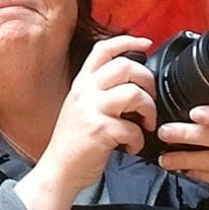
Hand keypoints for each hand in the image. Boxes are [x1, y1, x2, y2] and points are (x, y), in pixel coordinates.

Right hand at [15, 35, 156, 208]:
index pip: (103, 49)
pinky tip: (133, 147)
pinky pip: (133, 128)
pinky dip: (139, 140)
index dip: (127, 40)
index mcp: (82, 83)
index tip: (145, 43)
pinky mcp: (100, 131)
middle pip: (126, 66)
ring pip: (134, 93)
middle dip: (148, 81)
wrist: (59, 169)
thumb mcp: (80, 105)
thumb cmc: (73, 141)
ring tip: (146, 124)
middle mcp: (86, 92)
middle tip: (149, 98)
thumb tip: (129, 81)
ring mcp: (92, 110)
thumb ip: (98, 89)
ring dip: (149, 110)